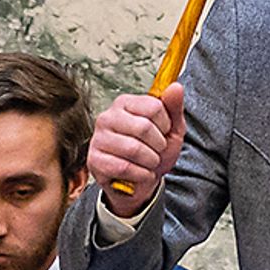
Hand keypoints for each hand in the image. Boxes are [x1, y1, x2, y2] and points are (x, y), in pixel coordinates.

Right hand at [88, 85, 184, 215]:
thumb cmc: (154, 151)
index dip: (165, 125)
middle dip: (158, 146)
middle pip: (144, 127)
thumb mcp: (171, 129)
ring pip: (134, 149)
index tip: (163, 132)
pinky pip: (124, 167)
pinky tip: (140, 174)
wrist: (142, 182)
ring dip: (150, 162)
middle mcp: (107, 117)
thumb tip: (175, 87)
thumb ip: (173, 107)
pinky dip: (140, 175)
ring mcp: (98, 139)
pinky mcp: (94, 160)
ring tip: (148, 163)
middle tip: (156, 151)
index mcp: (125, 103)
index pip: (154, 107)